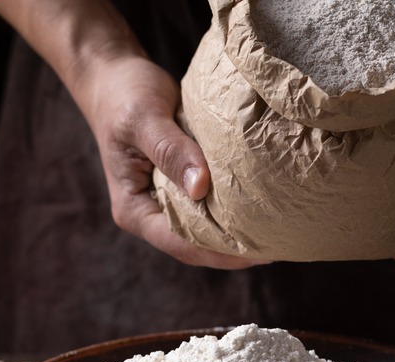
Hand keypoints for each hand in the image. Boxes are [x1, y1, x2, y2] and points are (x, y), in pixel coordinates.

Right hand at [79, 54, 267, 268]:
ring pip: (206, 227)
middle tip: (278, 244)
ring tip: (277, 232)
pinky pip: (211, 202)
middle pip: (196, 244)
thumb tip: (201, 188)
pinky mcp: (183, 183)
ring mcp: (167, 199)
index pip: (180, 243)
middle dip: (234, 250)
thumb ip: (171, 151)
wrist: (115, 76)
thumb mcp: (144, 119)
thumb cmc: (124, 95)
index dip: (219, 253)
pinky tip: (263, 205)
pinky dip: (234, 205)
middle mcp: (151, 212)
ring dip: (237, 231)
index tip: (258, 252)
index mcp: (134, 209)